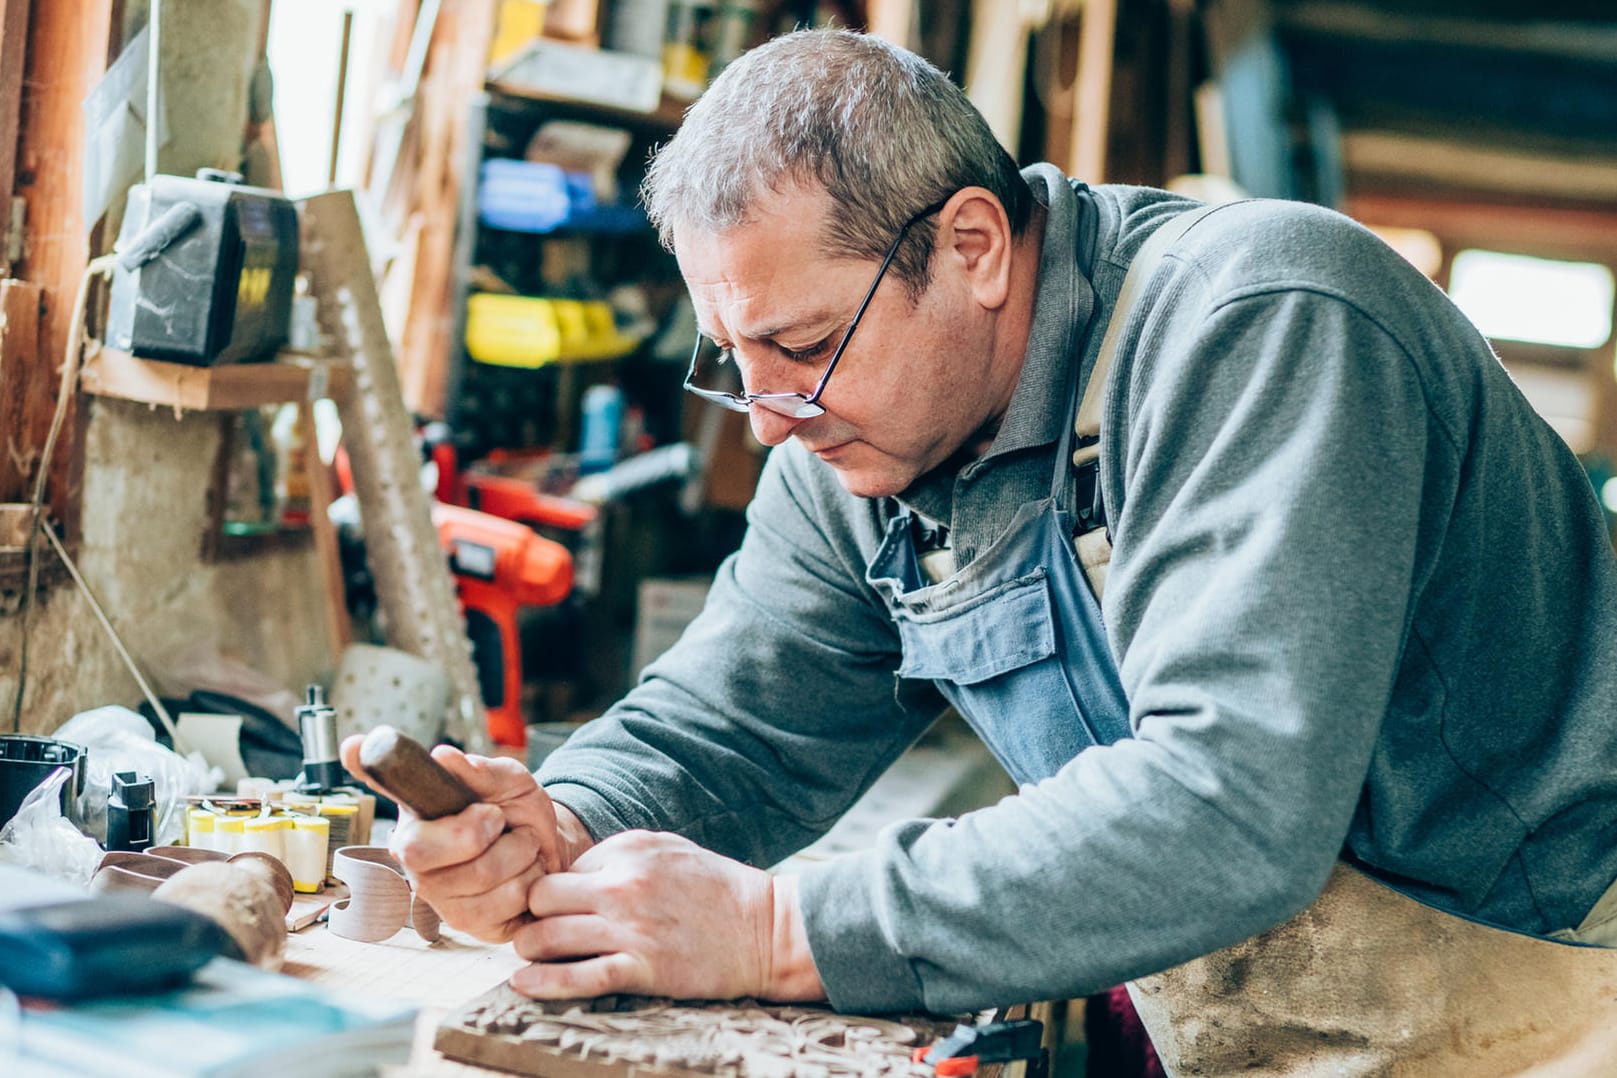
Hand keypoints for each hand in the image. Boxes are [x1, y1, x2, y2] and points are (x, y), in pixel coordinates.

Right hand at [338, 736, 590, 941]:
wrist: (551, 847)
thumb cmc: (517, 811)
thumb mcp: (510, 781)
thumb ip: (482, 770)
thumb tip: (444, 756)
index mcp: (416, 816)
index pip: (382, 789)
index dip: (365, 767)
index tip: (355, 746)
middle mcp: (414, 859)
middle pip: (424, 851)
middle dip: (480, 829)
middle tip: (498, 819)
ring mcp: (438, 897)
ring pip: (479, 876)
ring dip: (518, 854)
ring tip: (518, 847)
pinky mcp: (467, 924)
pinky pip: (503, 903)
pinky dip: (529, 881)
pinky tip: (523, 875)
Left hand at [510, 830, 824, 1001]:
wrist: (765, 929)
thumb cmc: (717, 890)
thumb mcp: (668, 850)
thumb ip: (620, 856)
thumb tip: (574, 874)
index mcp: (628, 849)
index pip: (560, 869)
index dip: (553, 893)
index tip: (554, 911)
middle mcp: (623, 884)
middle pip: (541, 898)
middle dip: (532, 917)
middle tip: (535, 932)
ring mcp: (631, 927)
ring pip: (547, 937)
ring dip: (532, 950)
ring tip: (532, 959)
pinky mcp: (643, 968)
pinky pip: (576, 977)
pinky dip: (543, 984)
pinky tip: (524, 985)